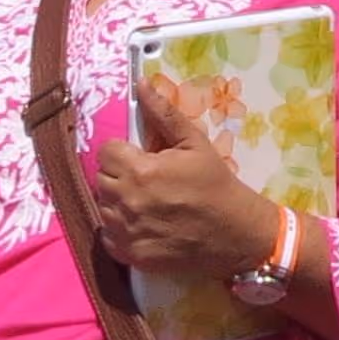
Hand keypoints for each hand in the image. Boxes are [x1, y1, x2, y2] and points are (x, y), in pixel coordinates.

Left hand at [96, 71, 284, 280]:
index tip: (140, 157)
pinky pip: (107, 236)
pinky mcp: (131, 255)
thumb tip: (141, 84)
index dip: (122, 152)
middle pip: (101, 179)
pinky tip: (142, 223)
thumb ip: (164, 114)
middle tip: (145, 178)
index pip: (106, 152)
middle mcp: (128, 201)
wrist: (236, 234)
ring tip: (144, 201)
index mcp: (142, 170)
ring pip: (103, 207)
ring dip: (117, 201)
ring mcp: (127, 232)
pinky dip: (119, 229)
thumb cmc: (217, 184)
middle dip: (119, 174)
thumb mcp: (195, 143)